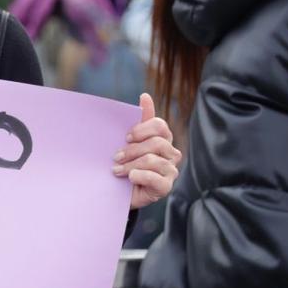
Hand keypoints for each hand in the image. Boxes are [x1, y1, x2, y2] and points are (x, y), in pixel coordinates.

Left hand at [113, 94, 181, 210]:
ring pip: (152, 160)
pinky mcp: (166, 187)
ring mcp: (171, 171)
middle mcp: (171, 154)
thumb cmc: (126, 163)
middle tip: (116, 157)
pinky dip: (139, 176)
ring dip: (131, 165)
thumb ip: (140, 120)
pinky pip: (154, 178)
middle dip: (132, 150)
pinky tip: (130, 177)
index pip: (160, 126)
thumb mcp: (130, 141)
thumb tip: (145, 96)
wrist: (119, 191)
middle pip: (156, 143)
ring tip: (117, 170)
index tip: (126, 137)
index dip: (142, 130)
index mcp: (164, 139)